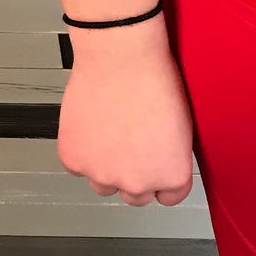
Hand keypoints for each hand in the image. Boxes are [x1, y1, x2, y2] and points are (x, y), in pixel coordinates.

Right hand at [57, 20, 195, 206]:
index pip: (169, 197)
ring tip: (110, 135)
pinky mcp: (74, 160)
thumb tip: (159, 163)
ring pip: (104, 184)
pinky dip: (81, 150)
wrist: (121, 58)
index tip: (157, 166)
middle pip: (136, 195)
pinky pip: (77, 166)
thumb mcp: (182, 126)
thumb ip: (169, 156)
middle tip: (131, 146)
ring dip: (106, 167)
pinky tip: (91, 127)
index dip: (162, 177)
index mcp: (172, 175)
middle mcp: (138, 183)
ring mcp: (103, 175)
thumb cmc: (155, 81)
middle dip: (134, 175)